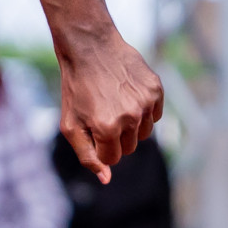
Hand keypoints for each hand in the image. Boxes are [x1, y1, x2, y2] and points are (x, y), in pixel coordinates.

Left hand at [59, 30, 163, 183]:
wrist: (89, 47)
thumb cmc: (76, 87)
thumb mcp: (70, 124)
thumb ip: (87, 155)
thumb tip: (106, 179)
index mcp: (107, 128)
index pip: (112, 159)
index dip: (100, 147)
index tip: (92, 129)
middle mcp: (130, 117)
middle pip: (129, 148)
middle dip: (114, 137)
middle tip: (101, 114)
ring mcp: (146, 103)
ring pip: (144, 134)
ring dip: (130, 125)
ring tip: (114, 103)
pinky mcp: (157, 90)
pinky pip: (155, 116)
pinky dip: (143, 111)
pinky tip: (126, 94)